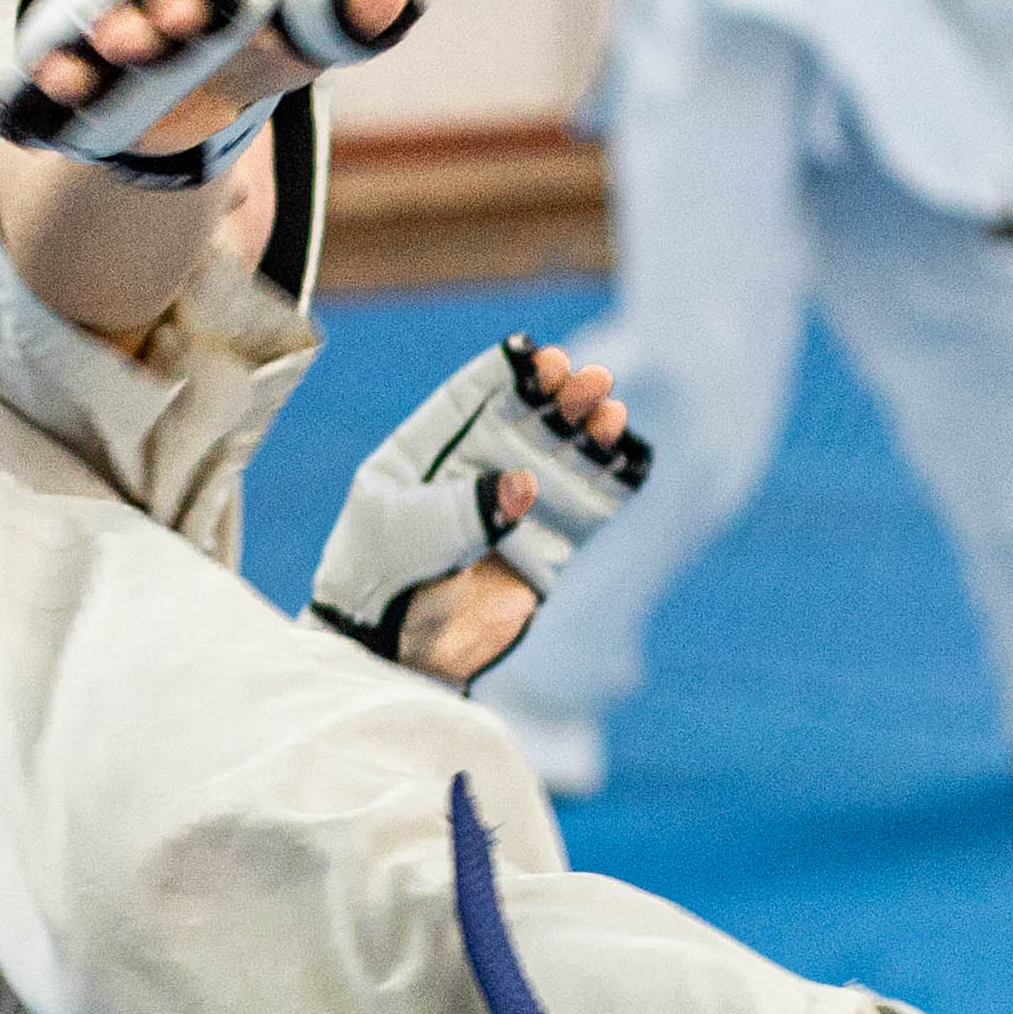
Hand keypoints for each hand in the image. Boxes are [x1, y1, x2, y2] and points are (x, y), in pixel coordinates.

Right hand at [13, 0, 410, 160]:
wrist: (194, 81)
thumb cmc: (255, 45)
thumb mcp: (302, 37)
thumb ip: (349, 17)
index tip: (196, 13)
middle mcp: (149, 5)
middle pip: (139, 9)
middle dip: (139, 24)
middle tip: (139, 37)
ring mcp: (109, 41)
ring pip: (90, 42)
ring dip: (86, 53)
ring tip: (81, 70)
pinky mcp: (79, 80)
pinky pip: (53, 78)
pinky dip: (49, 85)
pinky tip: (49, 93)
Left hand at [394, 353, 630, 679]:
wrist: (393, 656)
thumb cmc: (380, 579)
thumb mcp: (405, 531)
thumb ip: (462, 504)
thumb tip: (525, 485)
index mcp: (424, 455)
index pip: (471, 401)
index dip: (507, 374)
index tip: (539, 357)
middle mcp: (472, 476)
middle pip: (524, 422)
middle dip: (559, 396)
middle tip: (590, 379)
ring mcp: (509, 514)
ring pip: (559, 461)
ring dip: (589, 434)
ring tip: (612, 410)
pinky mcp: (539, 554)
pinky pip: (581, 514)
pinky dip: (608, 487)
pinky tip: (633, 459)